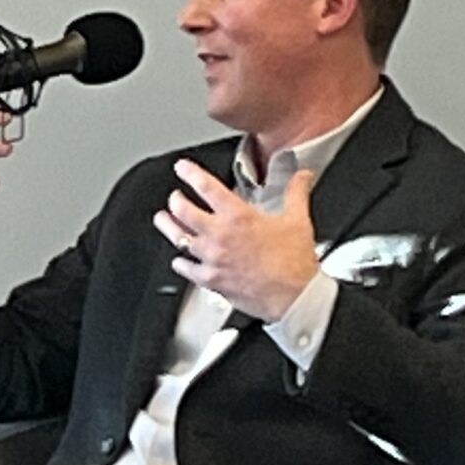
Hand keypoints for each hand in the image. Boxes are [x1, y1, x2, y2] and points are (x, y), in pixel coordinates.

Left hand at [155, 160, 319, 322]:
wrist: (294, 297)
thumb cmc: (294, 262)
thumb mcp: (298, 220)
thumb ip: (295, 193)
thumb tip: (301, 176)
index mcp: (238, 217)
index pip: (206, 187)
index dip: (190, 173)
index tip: (181, 167)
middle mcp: (219, 235)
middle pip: (183, 211)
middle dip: (175, 200)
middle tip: (174, 196)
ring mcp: (212, 258)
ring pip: (178, 238)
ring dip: (168, 226)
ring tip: (162, 220)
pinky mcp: (210, 279)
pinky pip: (185, 269)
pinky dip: (180, 262)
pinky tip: (178, 260)